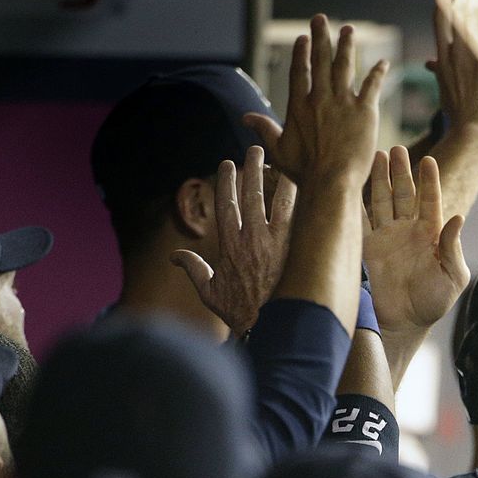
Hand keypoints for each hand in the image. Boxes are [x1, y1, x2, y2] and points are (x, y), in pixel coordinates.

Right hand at [171, 146, 294, 335]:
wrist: (269, 326)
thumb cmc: (239, 313)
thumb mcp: (209, 292)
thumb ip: (194, 269)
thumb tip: (174, 257)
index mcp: (229, 246)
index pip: (226, 205)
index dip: (226, 182)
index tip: (227, 164)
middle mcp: (249, 238)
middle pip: (249, 196)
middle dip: (250, 170)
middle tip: (254, 150)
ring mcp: (272, 242)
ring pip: (272, 201)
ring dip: (274, 176)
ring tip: (280, 157)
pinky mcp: (291, 247)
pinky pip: (294, 215)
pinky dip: (296, 197)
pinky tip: (302, 180)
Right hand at [244, 14, 387, 186]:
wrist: (331, 182)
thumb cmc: (304, 172)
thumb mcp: (279, 150)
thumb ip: (264, 129)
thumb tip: (245, 118)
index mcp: (298, 106)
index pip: (299, 71)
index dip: (301, 53)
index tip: (302, 38)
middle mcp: (319, 98)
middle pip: (321, 60)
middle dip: (321, 37)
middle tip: (321, 19)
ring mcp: (343, 102)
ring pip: (345, 66)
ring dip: (347, 46)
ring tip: (348, 30)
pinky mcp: (365, 111)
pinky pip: (373, 85)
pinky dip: (378, 72)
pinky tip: (383, 62)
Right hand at [364, 146, 469, 332]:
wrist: (402, 324)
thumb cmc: (432, 302)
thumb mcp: (452, 276)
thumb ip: (452, 247)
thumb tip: (457, 217)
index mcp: (429, 235)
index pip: (430, 201)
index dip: (429, 181)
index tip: (428, 161)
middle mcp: (406, 231)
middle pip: (402, 194)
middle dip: (400, 171)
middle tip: (395, 149)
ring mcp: (384, 237)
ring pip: (380, 200)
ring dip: (379, 178)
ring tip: (376, 155)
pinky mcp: (365, 247)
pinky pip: (359, 220)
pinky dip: (355, 201)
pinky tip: (352, 182)